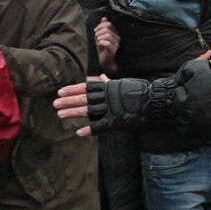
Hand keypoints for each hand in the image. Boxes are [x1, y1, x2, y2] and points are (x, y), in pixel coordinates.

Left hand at [54, 75, 177, 137]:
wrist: (156, 102)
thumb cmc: (141, 92)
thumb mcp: (124, 84)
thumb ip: (110, 83)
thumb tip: (101, 77)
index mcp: (108, 88)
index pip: (86, 88)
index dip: (72, 89)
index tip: (60, 91)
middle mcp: (107, 97)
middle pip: (83, 99)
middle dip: (68, 101)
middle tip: (54, 103)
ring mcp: (111, 109)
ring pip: (88, 111)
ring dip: (73, 113)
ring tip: (60, 114)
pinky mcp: (116, 121)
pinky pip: (100, 126)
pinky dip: (89, 130)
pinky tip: (78, 133)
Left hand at [94, 17, 119, 75]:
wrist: (105, 61)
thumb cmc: (103, 49)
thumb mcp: (101, 36)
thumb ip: (103, 27)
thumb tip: (104, 18)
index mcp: (115, 33)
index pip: (108, 24)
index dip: (100, 26)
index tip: (95, 31)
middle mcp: (117, 37)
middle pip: (106, 29)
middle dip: (98, 33)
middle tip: (96, 38)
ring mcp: (116, 44)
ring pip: (107, 35)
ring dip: (99, 38)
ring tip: (98, 42)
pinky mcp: (113, 50)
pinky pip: (107, 43)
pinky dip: (101, 43)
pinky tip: (99, 45)